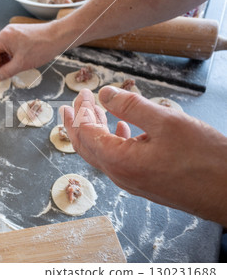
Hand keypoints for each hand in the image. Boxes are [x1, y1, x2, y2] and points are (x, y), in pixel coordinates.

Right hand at [0, 22, 65, 80]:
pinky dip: (11, 56)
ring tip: (10, 71)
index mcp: (3, 37)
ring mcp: (14, 33)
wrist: (58, 37)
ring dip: (4, 61)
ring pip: (3, 49)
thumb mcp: (21, 64)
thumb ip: (6, 72)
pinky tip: (17, 64)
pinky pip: (11, 47)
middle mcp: (7, 33)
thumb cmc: (41, 47)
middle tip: (2, 75)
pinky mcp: (22, 35)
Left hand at [60, 87, 226, 226]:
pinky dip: (112, 141)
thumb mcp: (167, 122)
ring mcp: (131, 181)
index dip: (82, 111)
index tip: (84, 92)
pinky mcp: (143, 181)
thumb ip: (132, 106)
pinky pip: (117, 160)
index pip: (86, 133)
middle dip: (75, 123)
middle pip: (86, 146)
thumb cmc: (204, 159)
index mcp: (119, 161)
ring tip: (91, 112)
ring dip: (93, 131)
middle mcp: (119, 174)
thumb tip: (103, 94)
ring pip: (101, 153)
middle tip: (70, 105)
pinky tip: (121, 128)